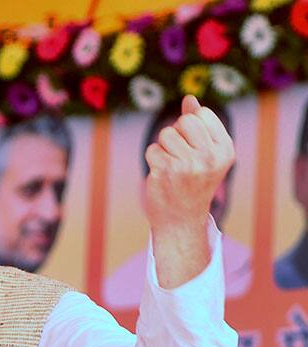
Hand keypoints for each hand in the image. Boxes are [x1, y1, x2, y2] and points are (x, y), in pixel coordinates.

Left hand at [143, 95, 234, 230]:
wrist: (181, 218)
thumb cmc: (193, 181)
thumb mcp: (205, 152)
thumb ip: (199, 124)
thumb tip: (189, 98)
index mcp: (225, 149)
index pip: (201, 114)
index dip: (191, 127)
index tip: (195, 147)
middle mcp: (210, 156)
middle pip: (183, 121)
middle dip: (177, 134)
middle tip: (181, 157)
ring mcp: (188, 164)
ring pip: (165, 134)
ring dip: (164, 148)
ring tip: (173, 166)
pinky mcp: (166, 171)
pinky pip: (152, 149)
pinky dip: (153, 159)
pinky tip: (163, 174)